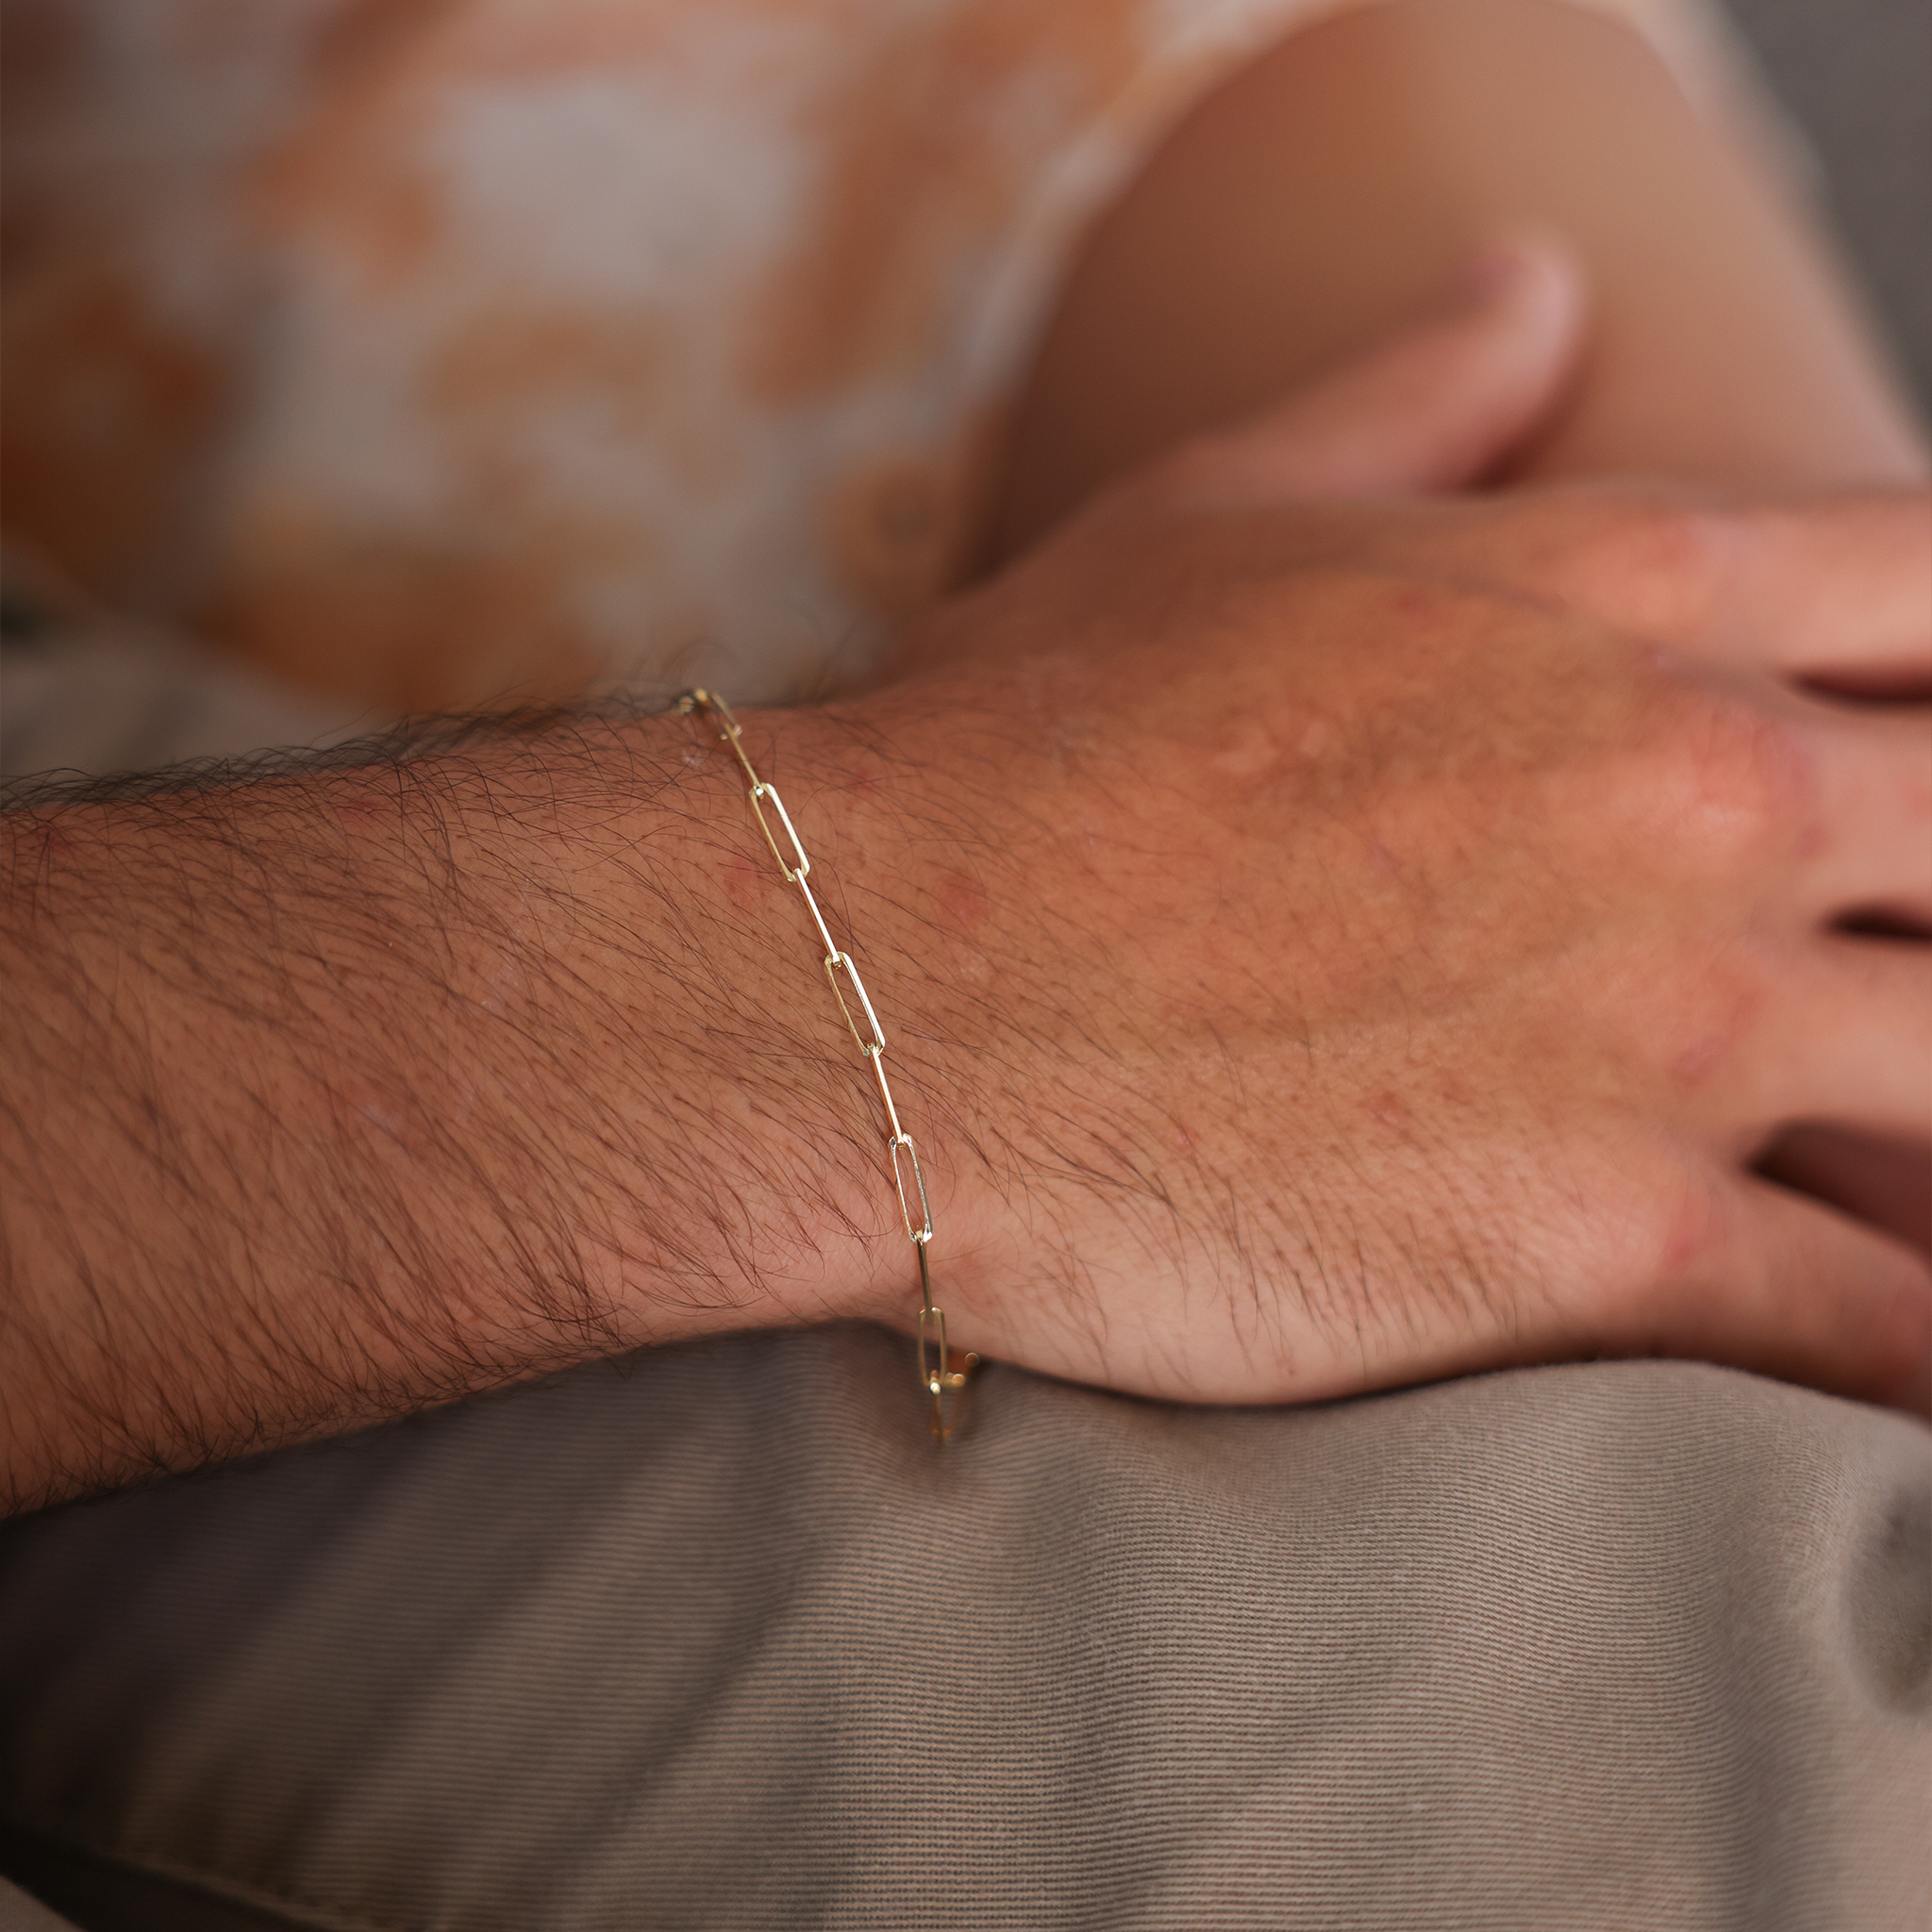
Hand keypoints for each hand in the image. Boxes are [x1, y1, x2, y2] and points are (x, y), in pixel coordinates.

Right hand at [803, 247, 1931, 1410]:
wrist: (863, 984)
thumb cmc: (1011, 745)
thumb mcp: (1210, 513)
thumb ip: (1413, 395)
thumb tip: (1537, 277)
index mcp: (1632, 593)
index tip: (1895, 764)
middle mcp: (1704, 787)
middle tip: (1873, 971)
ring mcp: (1676, 1021)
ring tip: (1890, 1153)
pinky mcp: (1608, 1244)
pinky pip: (1888, 1325)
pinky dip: (1925, 1349)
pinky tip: (1904, 1357)